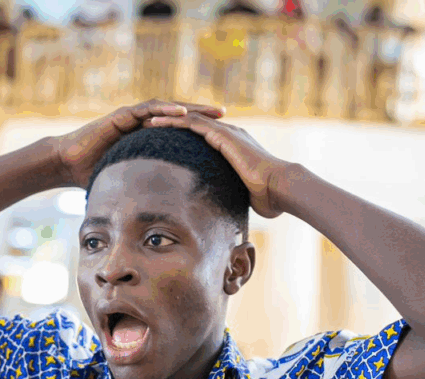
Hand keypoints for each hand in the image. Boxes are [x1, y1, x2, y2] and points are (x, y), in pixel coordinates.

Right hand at [53, 99, 224, 187]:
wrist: (69, 163)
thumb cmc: (93, 173)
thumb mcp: (126, 182)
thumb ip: (142, 190)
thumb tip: (155, 214)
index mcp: (146, 135)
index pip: (177, 129)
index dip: (199, 129)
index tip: (220, 133)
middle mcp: (141, 121)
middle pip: (177, 114)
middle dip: (202, 113)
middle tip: (225, 113)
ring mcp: (132, 116)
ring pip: (167, 108)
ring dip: (190, 108)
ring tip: (212, 110)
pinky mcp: (122, 116)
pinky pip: (147, 110)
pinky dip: (165, 110)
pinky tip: (182, 113)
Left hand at [144, 112, 289, 217]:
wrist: (278, 187)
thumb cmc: (267, 197)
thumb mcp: (242, 195)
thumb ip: (230, 196)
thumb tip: (223, 213)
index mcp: (233, 146)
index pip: (203, 136)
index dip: (182, 136)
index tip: (164, 140)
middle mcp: (229, 134)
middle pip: (193, 124)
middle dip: (172, 123)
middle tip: (150, 125)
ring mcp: (226, 132)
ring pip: (189, 120)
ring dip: (167, 119)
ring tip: (146, 120)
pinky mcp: (222, 135)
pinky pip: (192, 124)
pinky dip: (173, 122)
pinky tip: (157, 123)